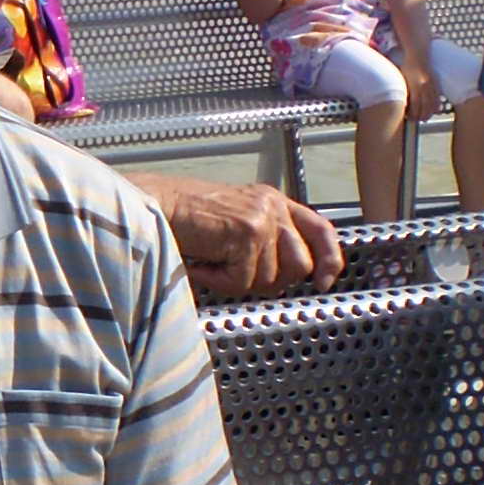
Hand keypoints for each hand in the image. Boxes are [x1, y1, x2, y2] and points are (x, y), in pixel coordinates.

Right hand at [152, 176, 342, 299]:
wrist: (154, 205)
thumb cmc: (185, 219)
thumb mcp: (235, 224)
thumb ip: (266, 241)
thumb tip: (286, 279)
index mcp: (274, 202)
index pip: (320, 229)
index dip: (329, 258)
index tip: (324, 281)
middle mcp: (273, 206)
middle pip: (300, 265)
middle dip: (271, 281)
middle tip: (235, 274)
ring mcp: (262, 218)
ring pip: (271, 279)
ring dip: (238, 282)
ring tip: (212, 263)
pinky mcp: (246, 233)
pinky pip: (242, 281)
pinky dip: (217, 281)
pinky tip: (201, 264)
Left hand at [400, 57, 439, 118]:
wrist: (418, 53)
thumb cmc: (406, 65)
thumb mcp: (401, 77)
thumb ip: (402, 90)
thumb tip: (399, 104)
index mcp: (415, 84)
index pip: (415, 104)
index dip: (413, 113)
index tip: (408, 117)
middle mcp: (424, 84)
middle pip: (425, 106)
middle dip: (421, 115)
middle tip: (416, 120)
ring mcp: (432, 83)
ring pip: (433, 102)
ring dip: (429, 112)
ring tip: (424, 118)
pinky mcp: (436, 82)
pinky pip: (437, 97)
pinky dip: (436, 105)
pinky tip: (434, 111)